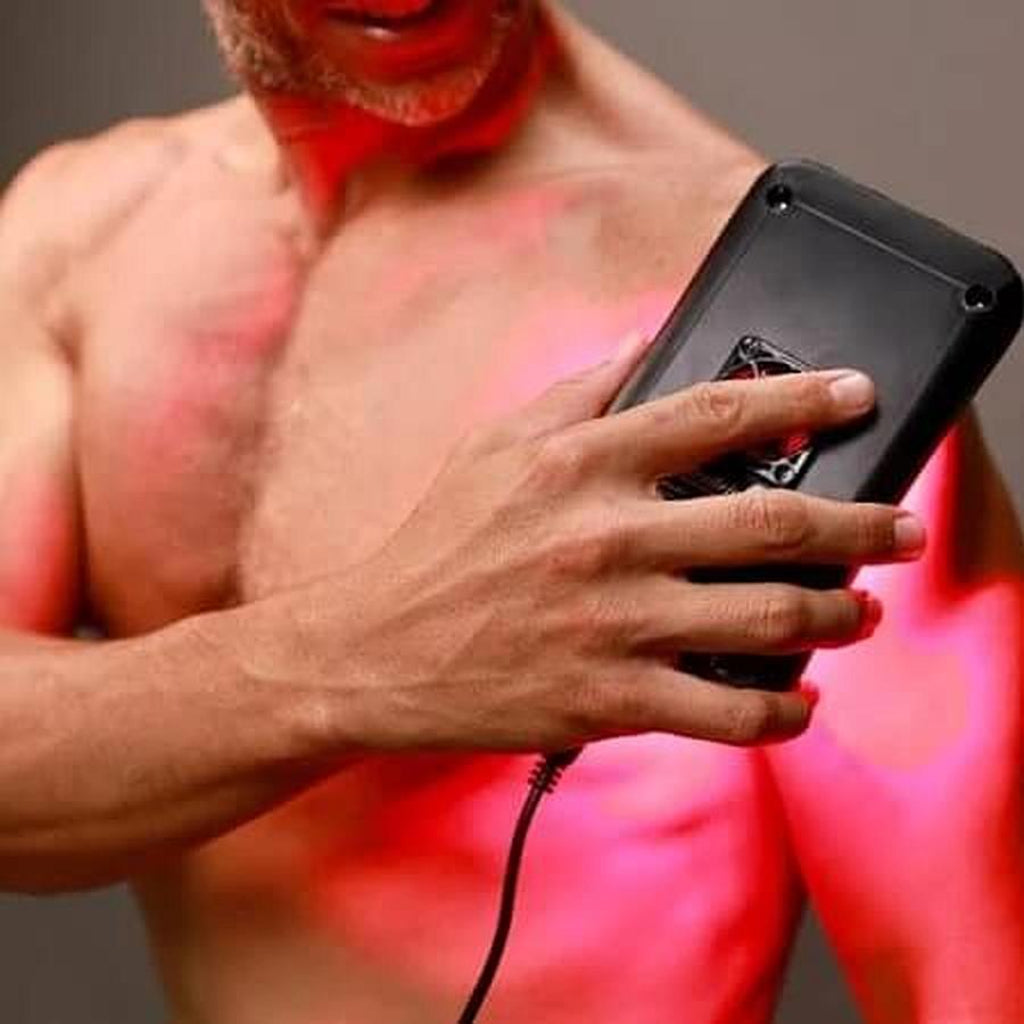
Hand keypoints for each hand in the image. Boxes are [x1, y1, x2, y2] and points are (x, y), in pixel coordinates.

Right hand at [297, 335, 925, 753]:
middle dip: (859, 526)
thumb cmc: (439, 541)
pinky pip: (725, 711)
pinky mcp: (608, 699)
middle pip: (770, 520)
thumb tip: (651, 347)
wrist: (375, 646)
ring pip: (767, 619)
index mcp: (582, 464)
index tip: (856, 396)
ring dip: (836, 617)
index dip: (802, 399)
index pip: (717, 414)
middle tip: (901, 529)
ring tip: (857, 613)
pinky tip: (796, 700)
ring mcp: (613, 623)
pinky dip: (779, 710)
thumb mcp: (498, 443)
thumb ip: (582, 392)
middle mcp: (608, 537)